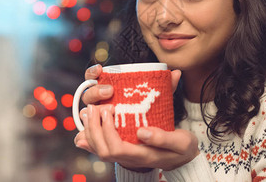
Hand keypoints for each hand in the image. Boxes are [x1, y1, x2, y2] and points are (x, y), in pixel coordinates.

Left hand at [74, 68, 198, 171]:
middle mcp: (132, 159)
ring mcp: (126, 157)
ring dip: (90, 132)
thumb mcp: (181, 142)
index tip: (109, 110)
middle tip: (94, 108)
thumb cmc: (183, 148)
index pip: (117, 149)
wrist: (183, 158)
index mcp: (144, 156)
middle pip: (104, 151)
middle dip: (94, 129)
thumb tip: (141, 132)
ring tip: (88, 112)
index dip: (108, 131)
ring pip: (100, 151)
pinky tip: (82, 132)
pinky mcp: (124, 151)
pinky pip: (102, 150)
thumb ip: (163, 137)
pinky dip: (90, 141)